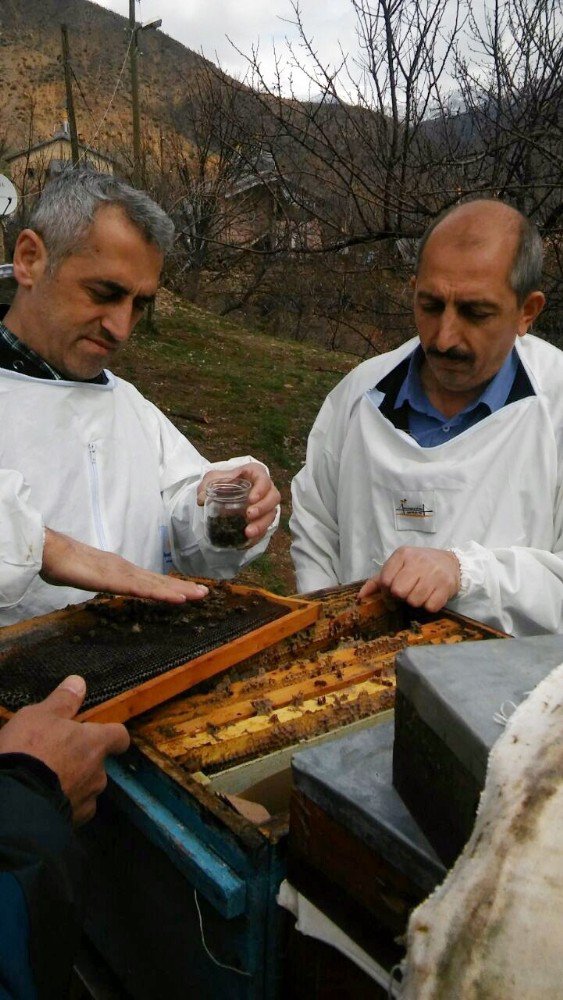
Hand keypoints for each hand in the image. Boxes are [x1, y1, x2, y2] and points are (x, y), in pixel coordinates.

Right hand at [0, 675, 129, 824]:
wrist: (12, 803)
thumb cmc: (27, 752)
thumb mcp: (38, 716)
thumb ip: (62, 701)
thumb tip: (79, 682)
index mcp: (94, 744)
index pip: (119, 736)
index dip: (112, 734)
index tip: (101, 733)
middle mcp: (98, 773)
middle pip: (98, 763)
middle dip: (82, 760)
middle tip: (55, 756)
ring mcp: (86, 800)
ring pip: (86, 788)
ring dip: (72, 783)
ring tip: (45, 779)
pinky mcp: (73, 823)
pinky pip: (73, 809)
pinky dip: (62, 804)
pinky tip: (43, 798)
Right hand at [40, 529, 208, 602]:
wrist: (49, 551)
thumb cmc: (63, 562)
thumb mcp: (86, 576)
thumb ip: (96, 579)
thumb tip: (99, 581)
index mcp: (120, 570)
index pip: (149, 580)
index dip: (169, 585)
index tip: (186, 591)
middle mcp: (126, 569)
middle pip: (159, 581)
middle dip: (182, 587)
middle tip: (205, 592)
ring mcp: (122, 573)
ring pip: (156, 584)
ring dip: (179, 590)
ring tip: (199, 594)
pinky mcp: (116, 580)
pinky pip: (144, 590)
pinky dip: (163, 594)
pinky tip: (178, 598)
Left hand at [197, 463, 280, 543]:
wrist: (223, 492)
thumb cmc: (222, 481)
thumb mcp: (212, 479)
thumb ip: (207, 486)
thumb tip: (202, 499)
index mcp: (255, 474)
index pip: (264, 479)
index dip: (261, 489)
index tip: (251, 499)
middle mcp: (265, 490)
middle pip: (273, 498)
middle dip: (263, 508)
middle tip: (249, 515)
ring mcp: (265, 505)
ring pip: (271, 514)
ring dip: (262, 524)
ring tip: (248, 533)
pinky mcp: (262, 519)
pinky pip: (265, 528)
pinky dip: (258, 536)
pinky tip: (247, 542)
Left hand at [357, 546, 460, 612]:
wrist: (451, 562)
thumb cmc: (419, 566)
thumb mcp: (398, 566)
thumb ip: (378, 581)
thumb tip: (360, 597)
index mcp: (403, 554)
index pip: (385, 580)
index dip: (386, 592)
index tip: (391, 594)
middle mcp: (418, 561)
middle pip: (398, 591)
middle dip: (400, 597)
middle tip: (406, 594)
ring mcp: (434, 573)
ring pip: (414, 600)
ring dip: (415, 602)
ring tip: (420, 594)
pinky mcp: (446, 586)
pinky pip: (430, 606)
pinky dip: (429, 606)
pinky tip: (431, 596)